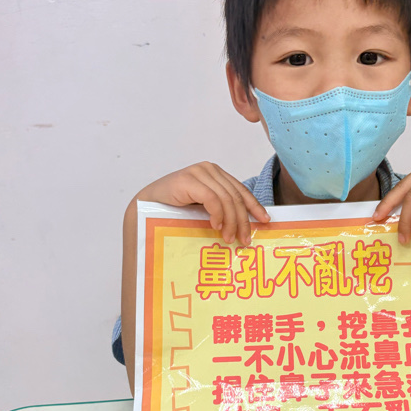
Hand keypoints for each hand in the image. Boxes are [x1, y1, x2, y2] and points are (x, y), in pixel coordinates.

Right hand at [133, 162, 269, 245]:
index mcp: (216, 174)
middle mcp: (209, 170)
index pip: (240, 190)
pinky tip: (216, 227)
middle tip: (244, 240)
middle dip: (243, 220)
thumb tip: (244, 228)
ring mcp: (199, 172)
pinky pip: (211, 198)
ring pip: (226, 199)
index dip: (254, 206)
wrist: (146, 206)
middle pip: (235, 196)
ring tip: (229, 239)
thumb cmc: (174, 210)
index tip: (265, 221)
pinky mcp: (188, 179)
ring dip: (230, 221)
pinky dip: (217, 214)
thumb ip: (222, 211)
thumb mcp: (204, 209)